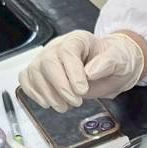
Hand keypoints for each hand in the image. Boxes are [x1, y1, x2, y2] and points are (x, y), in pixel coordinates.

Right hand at [19, 31, 145, 111]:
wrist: (111, 68)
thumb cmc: (114, 61)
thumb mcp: (120, 60)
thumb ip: (108, 63)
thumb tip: (90, 72)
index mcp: (78, 40)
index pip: (67, 52)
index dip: (72, 72)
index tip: (82, 90)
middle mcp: (58, 46)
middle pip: (48, 62)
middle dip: (60, 86)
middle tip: (75, 102)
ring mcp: (46, 58)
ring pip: (35, 72)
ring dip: (47, 93)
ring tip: (64, 107)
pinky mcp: (39, 72)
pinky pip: (26, 78)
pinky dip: (33, 92)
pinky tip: (48, 103)